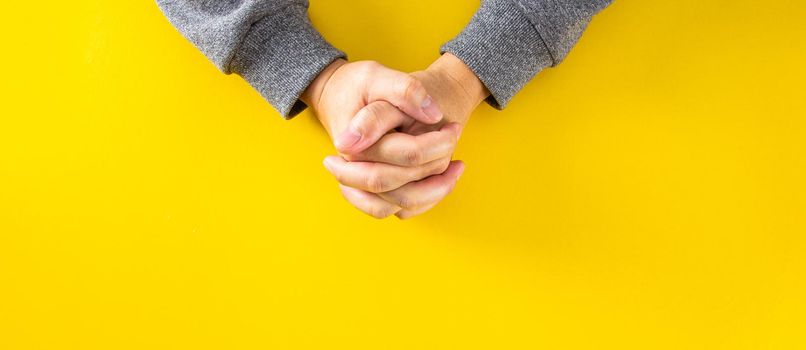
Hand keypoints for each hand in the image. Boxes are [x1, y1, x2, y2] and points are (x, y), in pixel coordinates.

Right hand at [322, 54, 488, 218]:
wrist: (340, 96)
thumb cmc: (359, 86)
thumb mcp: (378, 76)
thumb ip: (404, 91)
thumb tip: (433, 114)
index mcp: (354, 145)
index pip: (407, 154)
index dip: (438, 143)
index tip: (454, 126)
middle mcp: (352, 171)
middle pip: (402, 185)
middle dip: (438, 166)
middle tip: (454, 140)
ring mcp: (360, 186)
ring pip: (402, 205)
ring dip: (435, 190)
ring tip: (455, 167)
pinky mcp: (371, 194)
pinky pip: (400, 210)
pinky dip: (425, 200)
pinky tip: (441, 179)